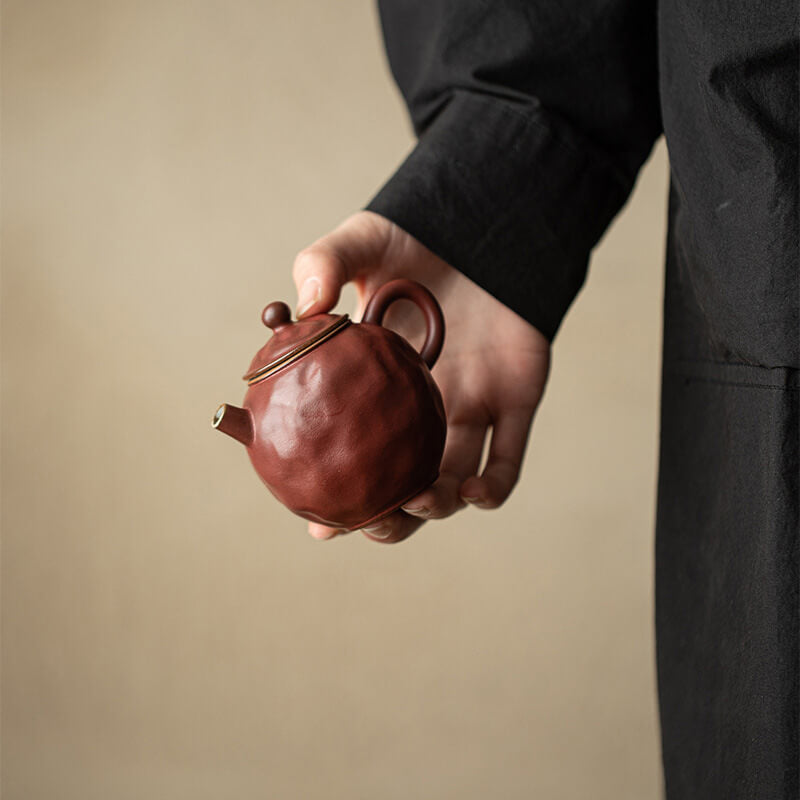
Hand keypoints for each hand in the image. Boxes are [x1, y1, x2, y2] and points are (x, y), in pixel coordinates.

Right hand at [293, 211, 550, 542]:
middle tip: (369, 524)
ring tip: (417, 503)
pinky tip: (474, 493)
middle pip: (406, 480)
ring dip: (437, 506)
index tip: (318, 519)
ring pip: (454, 479)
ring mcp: (472, 406)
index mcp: (382, 382)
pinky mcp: (516, 401)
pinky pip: (509, 457)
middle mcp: (424, 404)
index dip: (340, 489)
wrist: (489, 221)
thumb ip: (325, 264)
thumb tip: (305, 305)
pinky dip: (495, 487)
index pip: (356, 447)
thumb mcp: (362, 242)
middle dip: (390, 516)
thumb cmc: (419, 235)